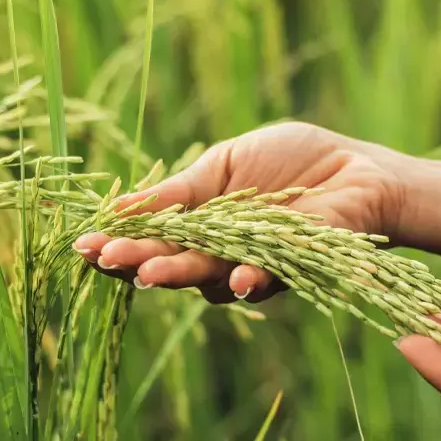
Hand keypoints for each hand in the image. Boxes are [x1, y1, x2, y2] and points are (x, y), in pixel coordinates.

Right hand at [74, 122, 411, 302]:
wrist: (357, 169)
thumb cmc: (292, 161)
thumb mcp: (224, 164)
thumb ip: (180, 191)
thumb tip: (120, 207)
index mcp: (197, 225)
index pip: (148, 240)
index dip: (117, 244)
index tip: (84, 244)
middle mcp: (217, 254)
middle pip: (168, 264)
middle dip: (136, 263)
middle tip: (108, 260)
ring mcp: (250, 265)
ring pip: (207, 278)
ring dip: (179, 274)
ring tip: (150, 271)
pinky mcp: (291, 269)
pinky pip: (263, 279)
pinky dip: (248, 279)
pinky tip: (235, 278)